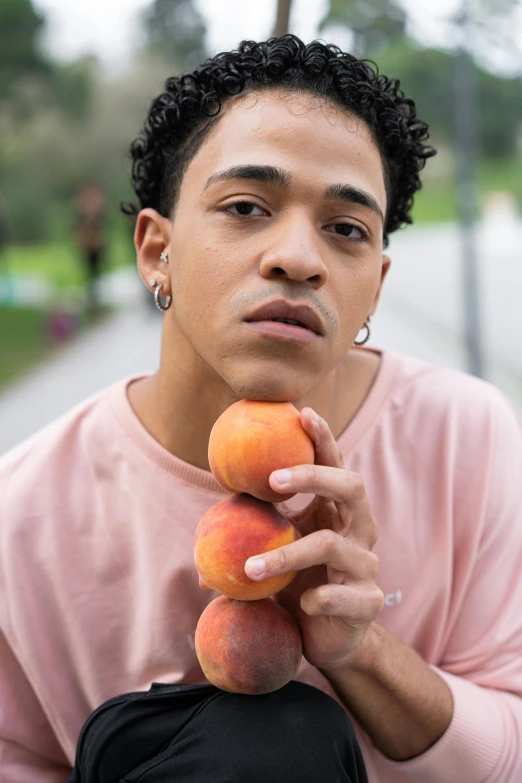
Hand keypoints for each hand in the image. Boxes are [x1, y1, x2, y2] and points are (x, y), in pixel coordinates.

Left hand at [244, 407, 383, 670]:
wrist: (325, 639)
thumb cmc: (296, 585)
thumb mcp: (274, 550)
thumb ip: (253, 530)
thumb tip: (206, 525)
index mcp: (337, 511)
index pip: (335, 465)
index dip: (323, 438)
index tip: (302, 413)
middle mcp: (358, 530)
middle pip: (352, 487)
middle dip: (314, 476)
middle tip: (273, 479)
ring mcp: (367, 565)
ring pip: (333, 545)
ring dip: (287, 554)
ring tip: (250, 568)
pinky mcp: (369, 601)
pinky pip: (346, 595)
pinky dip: (320, 597)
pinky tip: (303, 604)